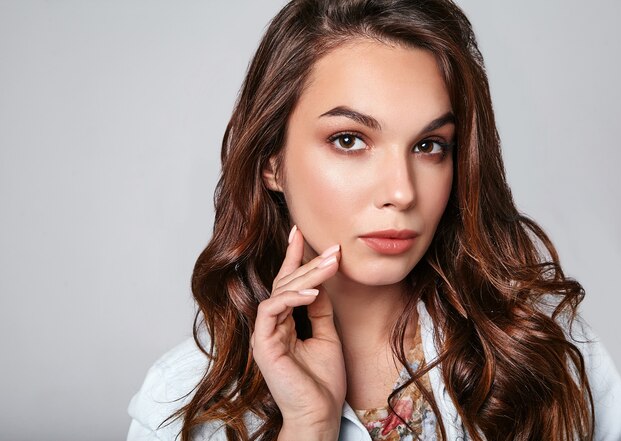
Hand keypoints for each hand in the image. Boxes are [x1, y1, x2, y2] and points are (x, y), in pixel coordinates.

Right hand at [251, 225, 345, 438]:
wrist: (320, 412)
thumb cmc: (323, 380)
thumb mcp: (326, 335)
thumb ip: (319, 310)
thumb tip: (319, 284)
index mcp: (284, 322)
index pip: (286, 283)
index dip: (293, 257)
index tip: (300, 232)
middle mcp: (271, 325)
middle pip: (285, 283)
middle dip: (308, 262)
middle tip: (333, 248)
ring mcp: (265, 333)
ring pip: (280, 291)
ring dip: (307, 275)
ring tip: (332, 264)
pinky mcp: (263, 343)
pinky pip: (272, 309)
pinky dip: (293, 298)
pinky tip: (314, 293)